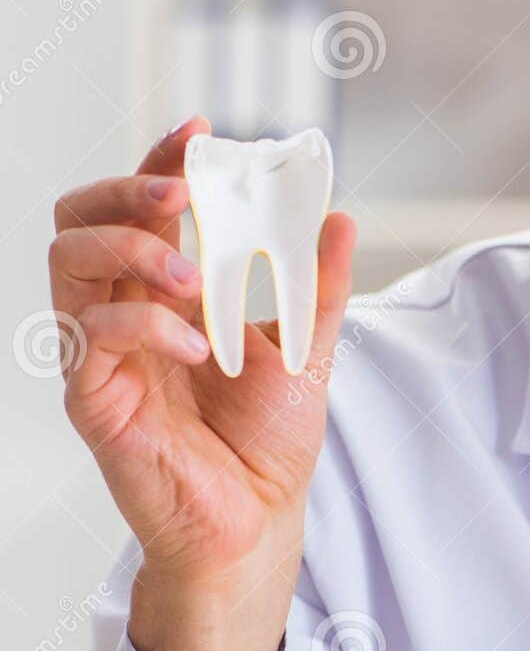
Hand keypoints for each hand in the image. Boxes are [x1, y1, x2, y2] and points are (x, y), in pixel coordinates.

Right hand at [49, 116, 355, 650]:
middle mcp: (125, 311)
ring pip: (70, 262)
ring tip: (193, 274)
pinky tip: (195, 344)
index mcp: (167, 291)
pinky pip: (92, 334)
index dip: (161, 160)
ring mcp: (102, 351)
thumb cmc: (267, 439)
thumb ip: (320, 284)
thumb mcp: (307, 347)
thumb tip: (338, 217)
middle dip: (127, 189)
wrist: (257, 519)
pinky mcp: (93, 395)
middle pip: (82, 219)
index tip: (201, 131)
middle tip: (183, 195)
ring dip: (133, 250)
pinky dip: (146, 323)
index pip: (143, 208)